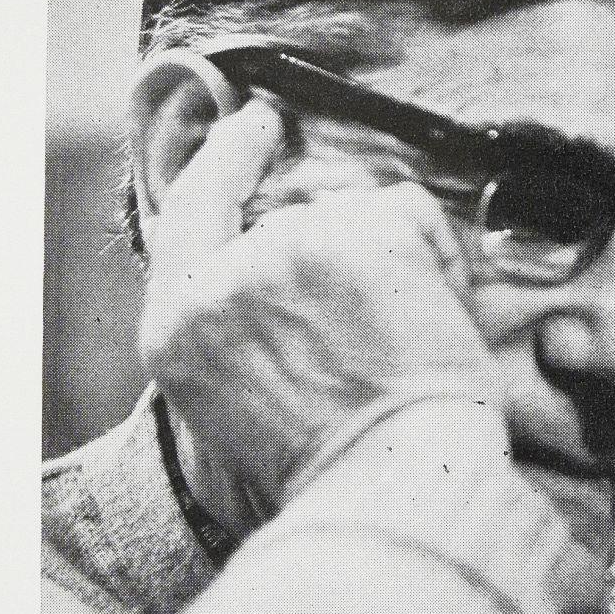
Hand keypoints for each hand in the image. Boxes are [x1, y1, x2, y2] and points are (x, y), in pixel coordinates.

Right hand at [139, 97, 501, 532]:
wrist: (394, 488)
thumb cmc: (336, 469)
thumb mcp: (237, 403)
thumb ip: (234, 321)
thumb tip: (267, 251)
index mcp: (178, 325)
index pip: (190, 214)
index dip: (225, 163)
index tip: (257, 125)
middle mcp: (223, 277)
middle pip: (291, 220)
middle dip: (344, 257)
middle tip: (381, 325)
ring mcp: (291, 247)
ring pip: (355, 214)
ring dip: (391, 266)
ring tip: (403, 349)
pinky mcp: (363, 235)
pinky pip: (409, 212)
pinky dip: (436, 258)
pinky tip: (434, 321)